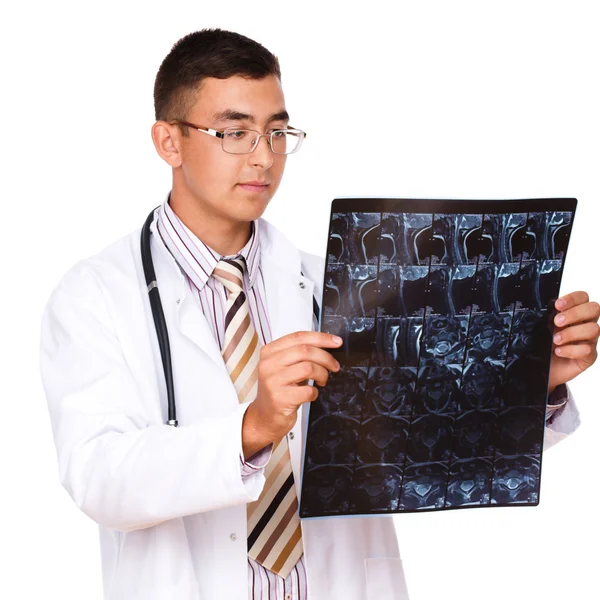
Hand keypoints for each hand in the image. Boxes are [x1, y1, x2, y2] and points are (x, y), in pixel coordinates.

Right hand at [241, 331, 341, 457]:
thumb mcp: (283, 366)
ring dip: (322, 374)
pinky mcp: (280, 398)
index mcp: (269, 351)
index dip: (321, 338)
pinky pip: (308, 390)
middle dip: (326, 357)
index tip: (336, 342)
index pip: (299, 337)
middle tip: (334, 366)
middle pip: (305, 350)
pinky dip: (315, 392)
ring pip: (309, 368)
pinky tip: (310, 394)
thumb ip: (299, 354)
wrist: (264, 417)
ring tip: (322, 380)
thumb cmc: (279, 389)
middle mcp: (269, 364)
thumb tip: (326, 344)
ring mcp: (273, 381)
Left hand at [548, 291, 599, 393]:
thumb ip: (547, 317)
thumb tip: (546, 309)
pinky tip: (559, 351)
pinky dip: (571, 350)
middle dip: (574, 314)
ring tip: (555, 340)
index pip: (583, 297)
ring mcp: (589, 340)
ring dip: (571, 333)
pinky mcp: (588, 356)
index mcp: (575, 313)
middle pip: (594, 309)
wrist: (540, 367)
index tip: (557, 305)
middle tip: (557, 322)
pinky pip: (587, 350)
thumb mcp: (542, 328)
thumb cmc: (543, 345)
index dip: (573, 298)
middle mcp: (585, 324)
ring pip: (593, 329)